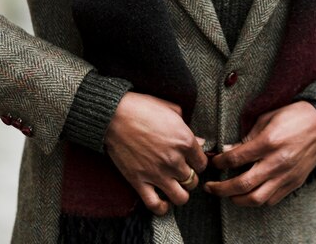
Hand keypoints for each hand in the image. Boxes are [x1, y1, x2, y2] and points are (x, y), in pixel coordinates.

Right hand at [104, 92, 208, 215]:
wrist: (113, 115)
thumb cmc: (142, 108)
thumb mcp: (170, 110)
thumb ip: (187, 127)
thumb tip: (198, 141)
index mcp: (184, 141)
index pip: (202, 164)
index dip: (197, 163)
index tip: (191, 161)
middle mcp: (174, 160)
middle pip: (193, 181)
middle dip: (189, 177)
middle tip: (181, 172)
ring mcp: (157, 173)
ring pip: (181, 197)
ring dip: (180, 193)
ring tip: (174, 186)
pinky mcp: (139, 181)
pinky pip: (155, 205)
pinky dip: (161, 207)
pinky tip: (163, 201)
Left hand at [204, 101, 315, 206]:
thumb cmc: (294, 116)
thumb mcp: (266, 119)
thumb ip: (247, 138)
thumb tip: (228, 150)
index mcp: (268, 142)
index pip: (235, 159)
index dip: (219, 163)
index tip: (213, 162)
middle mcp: (277, 162)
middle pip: (243, 184)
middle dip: (221, 189)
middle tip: (210, 187)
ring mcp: (287, 175)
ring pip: (257, 198)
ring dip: (238, 200)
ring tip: (228, 195)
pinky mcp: (295, 182)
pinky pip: (272, 199)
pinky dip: (258, 200)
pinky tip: (250, 194)